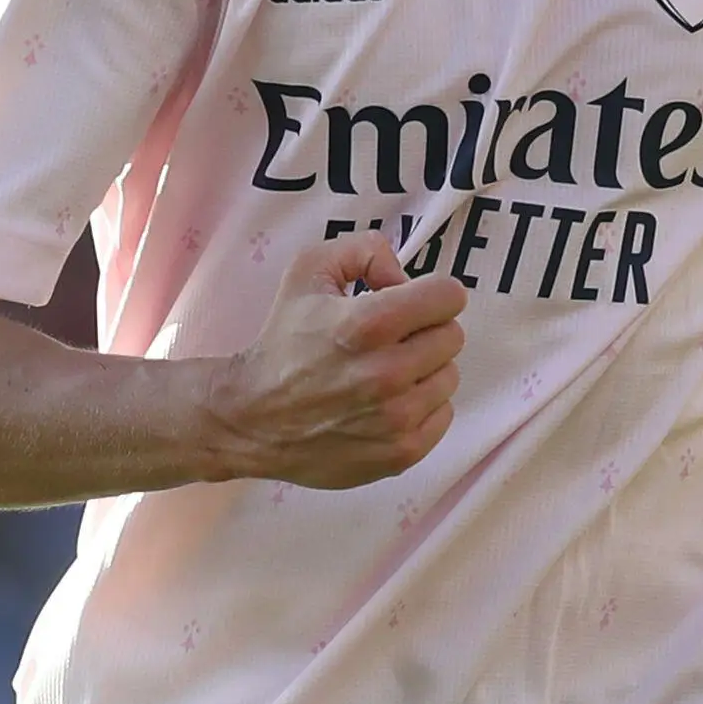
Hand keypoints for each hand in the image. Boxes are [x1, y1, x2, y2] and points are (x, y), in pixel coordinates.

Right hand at [202, 233, 467, 487]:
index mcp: (370, 323)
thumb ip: (364, 251)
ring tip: (386, 370)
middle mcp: (388, 373)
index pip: (450, 296)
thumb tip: (403, 276)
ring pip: (449, 376)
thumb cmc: (283, 341)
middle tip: (392, 339)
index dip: (430, 293)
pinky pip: (443, 414)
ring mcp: (397, 418)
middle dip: (425, 330)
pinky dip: (423, 405)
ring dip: (425, 369)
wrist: (250, 418)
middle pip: (452, 335)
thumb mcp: (308, 271)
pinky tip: (389, 401)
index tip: (408, 302)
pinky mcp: (401, 452)